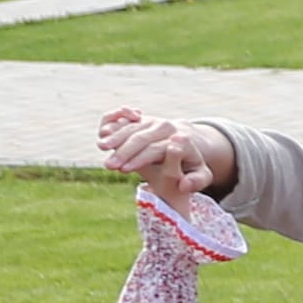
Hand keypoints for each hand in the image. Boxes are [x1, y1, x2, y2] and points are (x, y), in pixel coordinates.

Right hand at [99, 109, 218, 198]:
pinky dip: (113, 122)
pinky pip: (125, 117)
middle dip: (124, 151)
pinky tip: (103, 131)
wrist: (185, 144)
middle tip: (109, 165)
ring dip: (115, 137)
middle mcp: (166, 126)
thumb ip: (196, 182)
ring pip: (131, 127)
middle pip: (142, 137)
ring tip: (101, 149)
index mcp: (181, 140)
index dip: (140, 159)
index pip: (157, 149)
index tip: (125, 170)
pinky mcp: (142, 119)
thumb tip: (184, 185)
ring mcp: (153, 120)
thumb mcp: (200, 175)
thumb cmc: (192, 165)